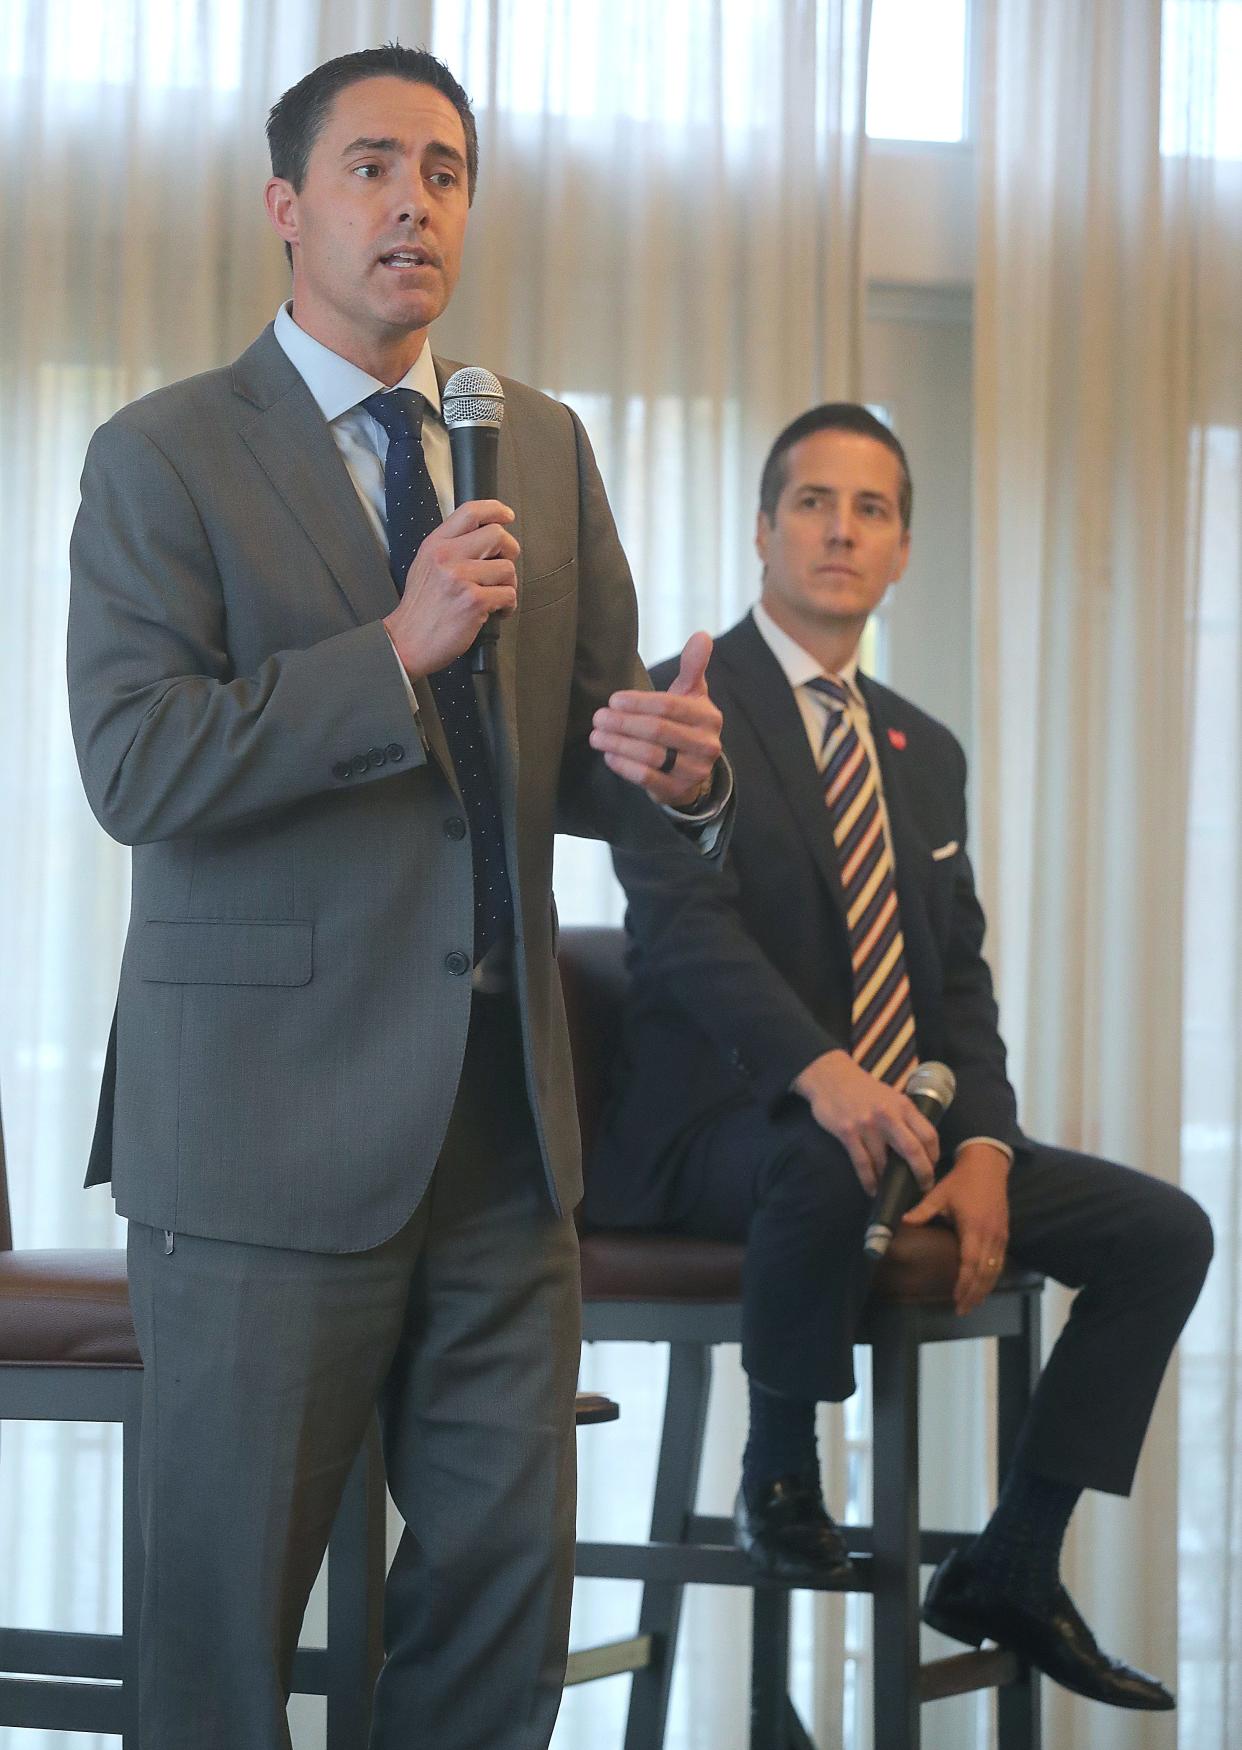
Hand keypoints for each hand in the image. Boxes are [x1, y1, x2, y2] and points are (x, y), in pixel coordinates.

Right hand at [383, 500, 518, 678]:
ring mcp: (461, 578)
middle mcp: (447, 556)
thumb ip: (450, 548)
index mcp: (436, 545)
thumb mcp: (425, 566)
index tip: (507, 516)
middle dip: (510, 551)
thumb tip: (483, 538)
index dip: (495, 510)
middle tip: (504, 567)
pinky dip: (508, 605)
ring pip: (507, 568)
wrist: (407, 642)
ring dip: (508, 584)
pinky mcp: (474, 602)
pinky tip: (497, 611)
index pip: (470, 512)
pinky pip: (508, 594)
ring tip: (496, 596)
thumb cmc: (420, 608)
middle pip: (497, 535)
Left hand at [589, 631, 722, 807]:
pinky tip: (609, 756)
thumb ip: (693, 666)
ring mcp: (694, 771)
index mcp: (708, 717)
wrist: (691, 769)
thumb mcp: (691, 694)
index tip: (613, 700)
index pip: (670, 706)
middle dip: (623, 723)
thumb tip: (702, 635)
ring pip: (651, 755)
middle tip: (598, 717)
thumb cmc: (684, 723)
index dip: (639, 702)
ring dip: (618, 744)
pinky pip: (647, 778)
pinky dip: (624, 766)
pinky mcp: (677, 791)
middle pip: (658, 731)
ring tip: (596, 736)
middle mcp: (706, 745)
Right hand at [792, 1050, 938, 1196]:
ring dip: (890, 1181)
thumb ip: (905, 1117)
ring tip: (893, 1189)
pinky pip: (862, 1164)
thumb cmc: (864, 1089)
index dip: (934, 1155)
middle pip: (913, 1150)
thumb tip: (920, 1145)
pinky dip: (869, 1181)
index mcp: (903, 1106)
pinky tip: (873, 1190)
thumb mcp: (891, 1097)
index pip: (928, 1135)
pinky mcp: (847, 1133)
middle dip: (922, 1173)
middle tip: (923, 1186)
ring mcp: (866, 1125)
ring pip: (884, 1163)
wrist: (831, 1077)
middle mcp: (888, 1115)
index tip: (932, 1166)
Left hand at [903, 1142, 1010, 1313]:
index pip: (970, 1262)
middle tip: (962, 1310)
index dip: (964, 1283)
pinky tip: (983, 1286)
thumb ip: (922, 1211)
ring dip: (984, 1289)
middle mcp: (990, 1235)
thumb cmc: (961, 1181)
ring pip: (995, 1270)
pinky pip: (1000, 1261)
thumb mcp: (939, 1194)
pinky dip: (992, 1277)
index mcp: (973, 1227)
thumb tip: (902, 1223)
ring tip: (972, 1304)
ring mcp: (1000, 1235)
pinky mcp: (1004, 1233)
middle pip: (984, 1272)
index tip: (956, 1298)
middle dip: (974, 1293)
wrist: (988, 1166)